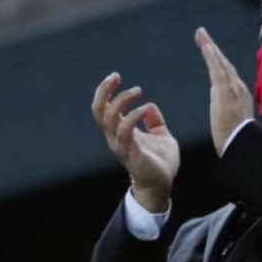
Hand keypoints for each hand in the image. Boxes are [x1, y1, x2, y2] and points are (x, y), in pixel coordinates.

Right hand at [91, 72, 179, 212]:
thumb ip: (154, 121)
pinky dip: (134, 116)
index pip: (103, 108)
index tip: (116, 76)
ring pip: (108, 119)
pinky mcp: (130, 153)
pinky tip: (145, 107)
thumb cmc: (161, 162)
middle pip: (98, 111)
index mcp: (119, 131)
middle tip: (115, 76)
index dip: (105, 91)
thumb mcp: (161, 135)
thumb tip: (150, 106)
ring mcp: (121, 145)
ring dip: (121, 101)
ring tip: (137, 90)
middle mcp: (115, 137)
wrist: (162, 184)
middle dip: (104, 91)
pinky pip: (125, 132)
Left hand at [195, 27, 254, 155]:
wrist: (242, 145)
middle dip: (213, 48)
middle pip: (224, 63)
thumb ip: (229, 110)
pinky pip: (217, 69)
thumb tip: (224, 107)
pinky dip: (211, 55)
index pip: (227, 73)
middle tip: (201, 34)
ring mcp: (233, 88)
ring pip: (220, 62)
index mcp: (240, 95)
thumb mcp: (233, 122)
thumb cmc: (237, 139)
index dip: (218, 60)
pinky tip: (204, 45)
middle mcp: (238, 88)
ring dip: (210, 47)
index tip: (209, 50)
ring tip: (200, 34)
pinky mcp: (225, 91)